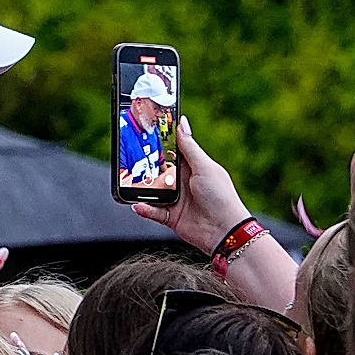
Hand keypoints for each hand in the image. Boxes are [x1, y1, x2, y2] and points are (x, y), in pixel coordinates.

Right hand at [133, 115, 249, 253]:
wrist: (224, 231)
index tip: (145, 132)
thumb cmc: (221, 196)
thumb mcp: (204, 167)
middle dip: (145, 166)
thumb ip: (189, 147)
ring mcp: (176, 199)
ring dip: (142, 188)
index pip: (172, 150)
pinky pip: (153, 211)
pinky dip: (145, 209)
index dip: (160, 142)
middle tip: (131, 160)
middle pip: (158, 170)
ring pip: (152, 190)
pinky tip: (138, 205)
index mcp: (192, 166)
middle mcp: (182, 182)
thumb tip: (182, 123)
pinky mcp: (171, 216)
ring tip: (130, 184)